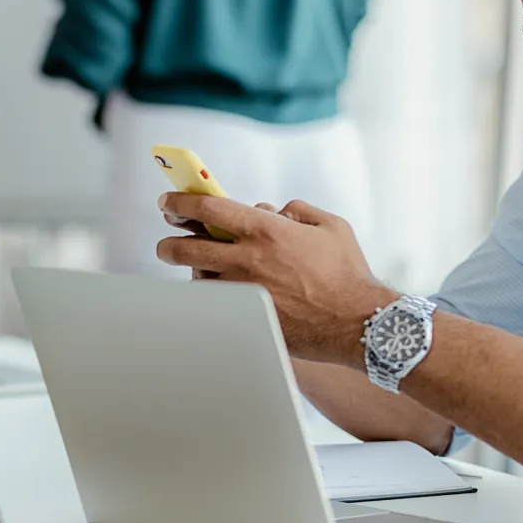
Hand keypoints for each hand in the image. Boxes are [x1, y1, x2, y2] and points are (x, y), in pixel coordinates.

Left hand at [156, 194, 395, 364]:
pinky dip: (213, 295)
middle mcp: (247, 260)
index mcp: (267, 230)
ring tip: (204, 266)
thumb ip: (298, 210)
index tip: (170, 201)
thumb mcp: (331, 225)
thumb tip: (276, 211)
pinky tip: (222, 291)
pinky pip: (215, 304)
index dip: (182, 202)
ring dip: (194, 270)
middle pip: (185, 248)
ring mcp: (242, 292)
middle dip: (169, 242)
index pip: (208, 209)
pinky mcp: (245, 317)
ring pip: (196, 278)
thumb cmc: (347, 273)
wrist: (353, 321)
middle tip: (169, 240)